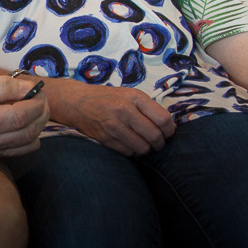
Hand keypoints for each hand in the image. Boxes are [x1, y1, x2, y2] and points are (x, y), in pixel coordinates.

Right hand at [0, 74, 49, 157]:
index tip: (37, 88)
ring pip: (30, 143)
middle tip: (39, 96)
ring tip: (32, 106)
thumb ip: (0, 86)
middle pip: (30, 131)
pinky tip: (22, 120)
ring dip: (38, 125)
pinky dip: (30, 136)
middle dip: (42, 112)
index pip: (22, 116)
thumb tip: (28, 88)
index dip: (36, 102)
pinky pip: (21, 150)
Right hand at [48, 81, 175, 155]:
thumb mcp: (129, 95)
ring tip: (143, 143)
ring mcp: (113, 126)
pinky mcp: (105, 139)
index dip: (169, 130)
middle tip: (157, 142)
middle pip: (155, 136)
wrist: (77, 102)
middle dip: (160, 143)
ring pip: (142, 148)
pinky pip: (128, 153)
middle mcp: (124, 110)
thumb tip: (170, 128)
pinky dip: (132, 152)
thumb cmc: (108, 98)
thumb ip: (149, 108)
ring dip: (146, 149)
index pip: (163, 119)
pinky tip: (129, 144)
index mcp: (134, 97)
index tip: (167, 133)